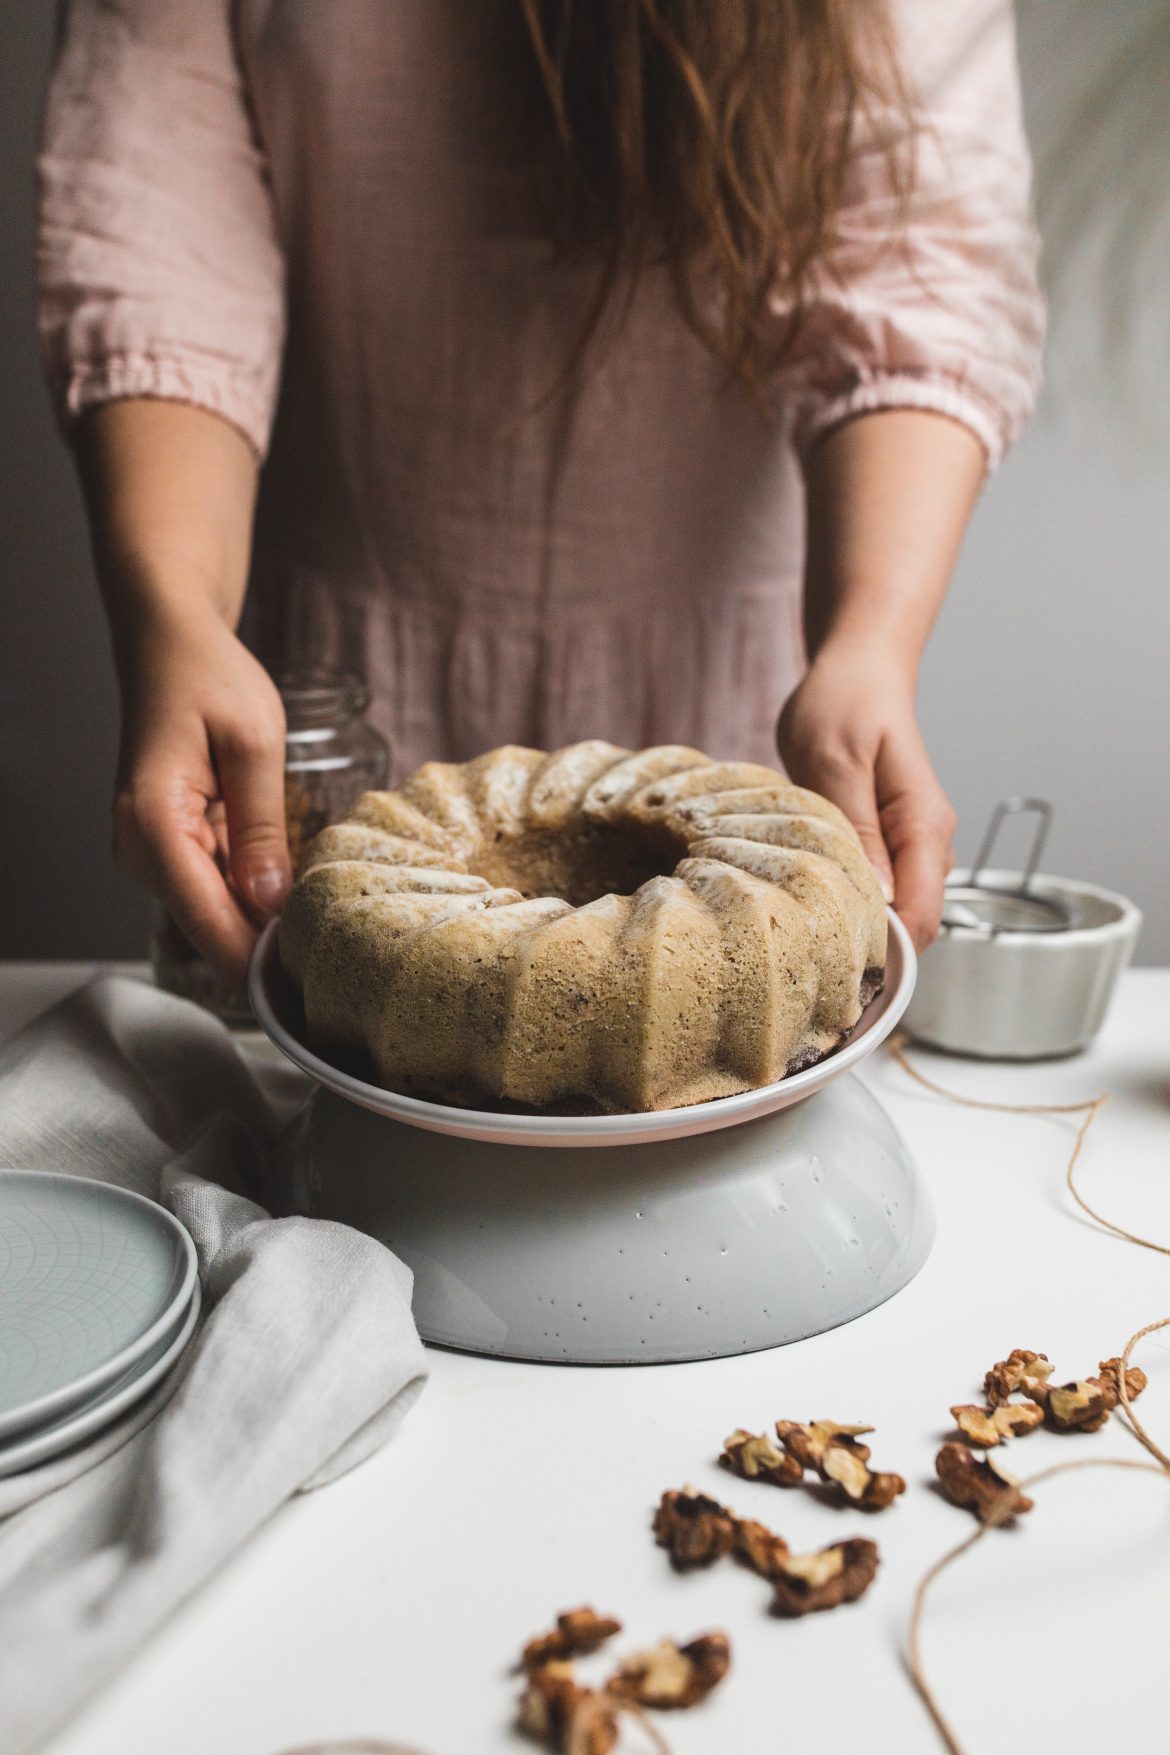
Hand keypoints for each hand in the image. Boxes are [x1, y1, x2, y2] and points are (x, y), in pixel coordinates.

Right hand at [110, 601, 290, 983]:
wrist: (170, 646)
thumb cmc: (209, 678)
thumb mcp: (253, 743)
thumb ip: (261, 828)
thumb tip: (272, 904)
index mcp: (153, 822)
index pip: (206, 919)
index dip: (257, 961)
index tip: (309, 987)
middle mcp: (139, 848)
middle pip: (208, 928)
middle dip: (266, 950)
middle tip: (336, 968)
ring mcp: (149, 853)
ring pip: (212, 915)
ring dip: (262, 927)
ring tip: (326, 937)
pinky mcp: (167, 849)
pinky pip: (212, 890)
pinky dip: (252, 899)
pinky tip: (298, 900)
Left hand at [776, 644, 955, 950]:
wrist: (857, 670)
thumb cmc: (844, 704)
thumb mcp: (836, 761)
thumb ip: (858, 829)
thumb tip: (877, 900)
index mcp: (925, 828)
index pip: (922, 917)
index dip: (885, 953)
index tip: (833, 965)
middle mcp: (928, 845)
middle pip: (911, 927)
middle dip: (867, 948)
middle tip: (801, 952)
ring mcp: (909, 847)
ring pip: (891, 912)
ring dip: (852, 924)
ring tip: (797, 922)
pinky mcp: (886, 844)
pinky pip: (874, 891)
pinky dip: (845, 900)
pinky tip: (804, 893)